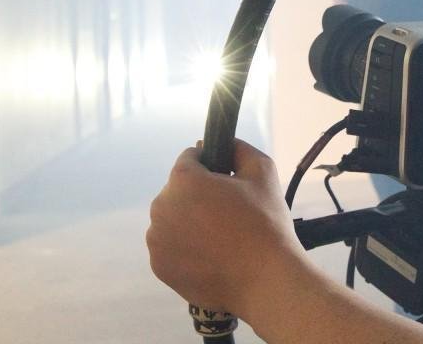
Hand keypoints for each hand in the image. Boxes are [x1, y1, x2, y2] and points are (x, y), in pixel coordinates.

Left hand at [146, 139, 302, 315]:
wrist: (265, 279)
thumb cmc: (265, 222)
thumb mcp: (263, 170)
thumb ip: (239, 148)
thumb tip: (225, 142)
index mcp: (182, 180)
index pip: (189, 158)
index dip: (210, 165)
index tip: (227, 181)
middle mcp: (161, 206)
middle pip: (178, 190)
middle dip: (198, 195)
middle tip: (228, 213)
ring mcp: (157, 239)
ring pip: (172, 219)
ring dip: (189, 221)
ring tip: (219, 238)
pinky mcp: (158, 266)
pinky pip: (169, 246)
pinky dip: (184, 247)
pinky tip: (209, 255)